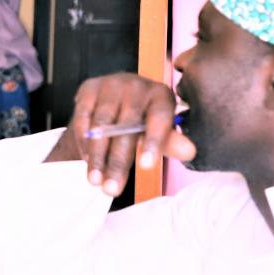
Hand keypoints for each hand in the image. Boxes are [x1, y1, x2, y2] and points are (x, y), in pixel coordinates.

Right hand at [45, 73, 195, 196]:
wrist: (116, 97)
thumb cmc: (143, 119)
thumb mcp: (160, 131)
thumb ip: (171, 142)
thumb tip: (190, 152)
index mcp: (161, 94)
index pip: (159, 118)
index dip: (153, 142)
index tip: (146, 167)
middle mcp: (136, 85)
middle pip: (126, 126)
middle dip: (118, 161)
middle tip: (112, 190)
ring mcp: (110, 84)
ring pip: (101, 126)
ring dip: (97, 156)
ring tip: (95, 181)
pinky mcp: (89, 88)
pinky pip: (84, 119)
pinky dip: (84, 142)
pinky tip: (87, 161)